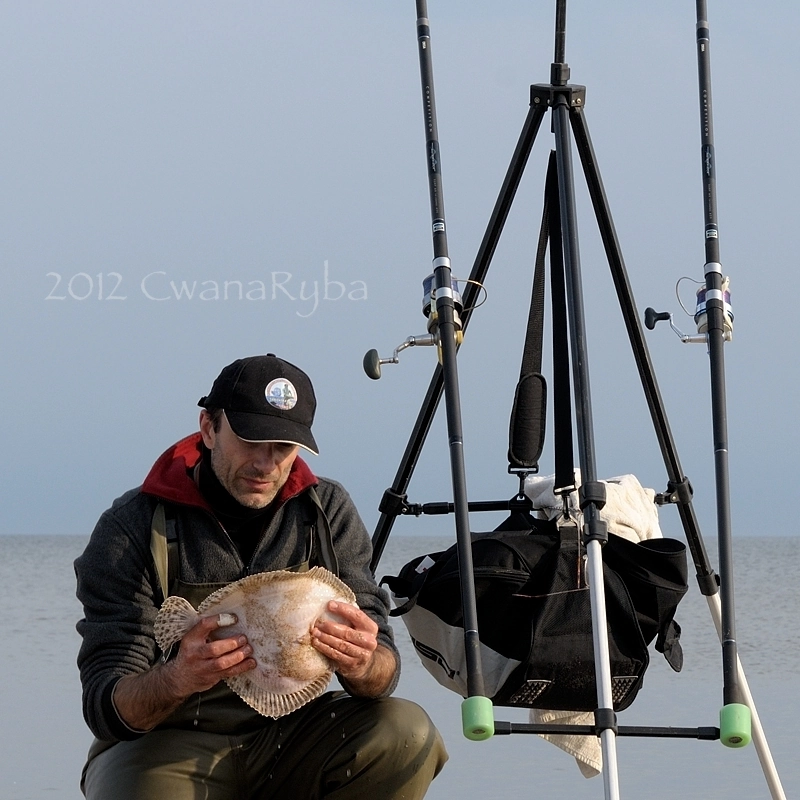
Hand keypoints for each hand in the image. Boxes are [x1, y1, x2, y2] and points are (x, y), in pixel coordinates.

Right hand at [114, 613, 255, 731]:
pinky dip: (241, 668)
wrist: (179, 678)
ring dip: (238, 656)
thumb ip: (206, 630)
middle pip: (214, 649)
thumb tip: (231, 618)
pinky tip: (251, 662)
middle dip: (231, 643)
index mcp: (190, 639)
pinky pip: (228, 673)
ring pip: (221, 664)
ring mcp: (203, 668)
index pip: (203, 626)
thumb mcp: (192, 638)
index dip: (219, 621)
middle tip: (244, 638)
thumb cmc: (191, 653)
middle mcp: (195, 654)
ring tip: (248, 649)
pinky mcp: (211, 678)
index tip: (234, 618)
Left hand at [311, 601, 378, 681]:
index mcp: (371, 628)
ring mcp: (362, 654)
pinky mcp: (352, 664)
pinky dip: (325, 648)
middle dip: (330, 627)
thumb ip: (349, 617)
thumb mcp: (358, 627)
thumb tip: (330, 605)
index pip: (357, 615)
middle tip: (318, 623)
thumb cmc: (356, 639)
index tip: (329, 604)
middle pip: (347, 632)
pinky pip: (336, 655)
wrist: (363, 663)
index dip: (343, 609)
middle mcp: (369, 641)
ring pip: (341, 645)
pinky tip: (317, 643)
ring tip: (315, 633)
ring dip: (325, 638)